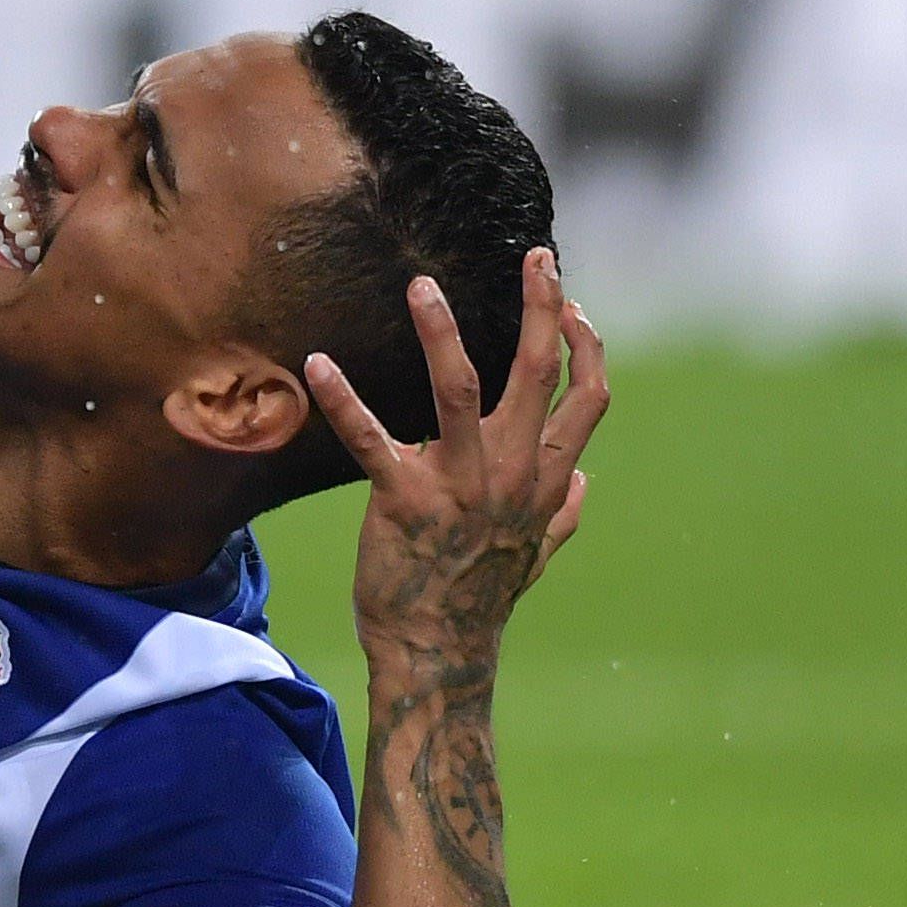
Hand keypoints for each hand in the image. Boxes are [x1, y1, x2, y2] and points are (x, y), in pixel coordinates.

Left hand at [312, 250, 607, 672]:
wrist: (438, 649)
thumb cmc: (480, 593)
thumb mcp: (536, 552)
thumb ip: (564, 511)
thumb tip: (584, 479)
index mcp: (546, 479)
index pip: (587, 399)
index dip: (586, 347)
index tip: (572, 303)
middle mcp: (513, 473)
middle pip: (539, 375)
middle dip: (543, 310)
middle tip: (537, 256)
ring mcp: (460, 485)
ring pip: (461, 389)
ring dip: (443, 332)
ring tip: (423, 284)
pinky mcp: (404, 499)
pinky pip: (371, 438)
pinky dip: (344, 398)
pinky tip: (319, 362)